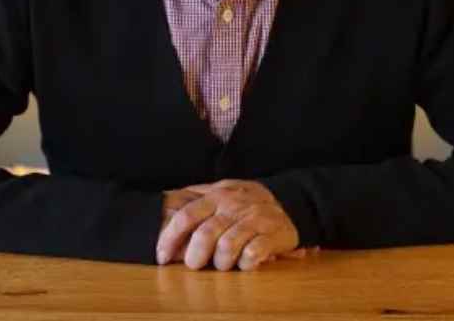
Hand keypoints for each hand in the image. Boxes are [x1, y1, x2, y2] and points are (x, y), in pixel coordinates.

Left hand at [157, 179, 301, 270]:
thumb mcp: (223, 189)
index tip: (162, 255)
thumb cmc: (248, 200)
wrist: (291, 201)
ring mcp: (254, 220)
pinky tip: (244, 262)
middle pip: (205, 235)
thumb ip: (197, 195)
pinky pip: (253, 253)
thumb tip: (167, 198)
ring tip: (222, 264)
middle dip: (195, 256)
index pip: (187, 216)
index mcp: (217, 196)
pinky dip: (244, 263)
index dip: (170, 237)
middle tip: (194, 264)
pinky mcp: (272, 235)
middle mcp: (233, 207)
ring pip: (227, 246)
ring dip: (220, 262)